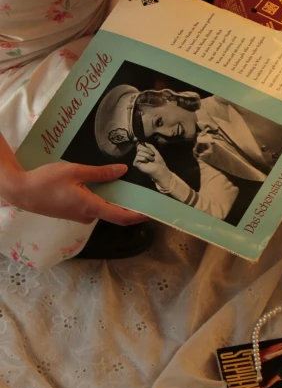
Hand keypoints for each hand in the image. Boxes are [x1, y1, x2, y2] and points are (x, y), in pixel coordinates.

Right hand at [7, 163, 147, 225]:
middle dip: (129, 201)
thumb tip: (123, 170)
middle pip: (115, 211)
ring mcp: (80, 216)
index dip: (139, 215)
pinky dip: (102, 196)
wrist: (22, 192)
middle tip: (142, 187)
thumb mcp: (75, 171)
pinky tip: (103, 182)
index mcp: (91, 207)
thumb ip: (100, 173)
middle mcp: (88, 215)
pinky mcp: (73, 212)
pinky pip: (94, 206)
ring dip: (114, 197)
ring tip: (124, 179)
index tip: (153, 211)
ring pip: (103, 207)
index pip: (122, 217)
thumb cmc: (46, 181)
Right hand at [133, 143, 170, 188]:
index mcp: (144, 151)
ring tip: (151, 160)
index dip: (139, 143)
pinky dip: (144, 159)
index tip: (137, 139)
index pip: (139, 145)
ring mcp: (138, 159)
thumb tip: (144, 142)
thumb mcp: (155, 151)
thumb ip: (150, 146)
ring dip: (147, 155)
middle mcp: (140, 154)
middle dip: (147, 150)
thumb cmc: (158, 161)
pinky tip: (146, 162)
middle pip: (139, 147)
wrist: (159, 168)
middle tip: (152, 155)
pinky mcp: (136, 163)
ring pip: (139, 152)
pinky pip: (138, 157)